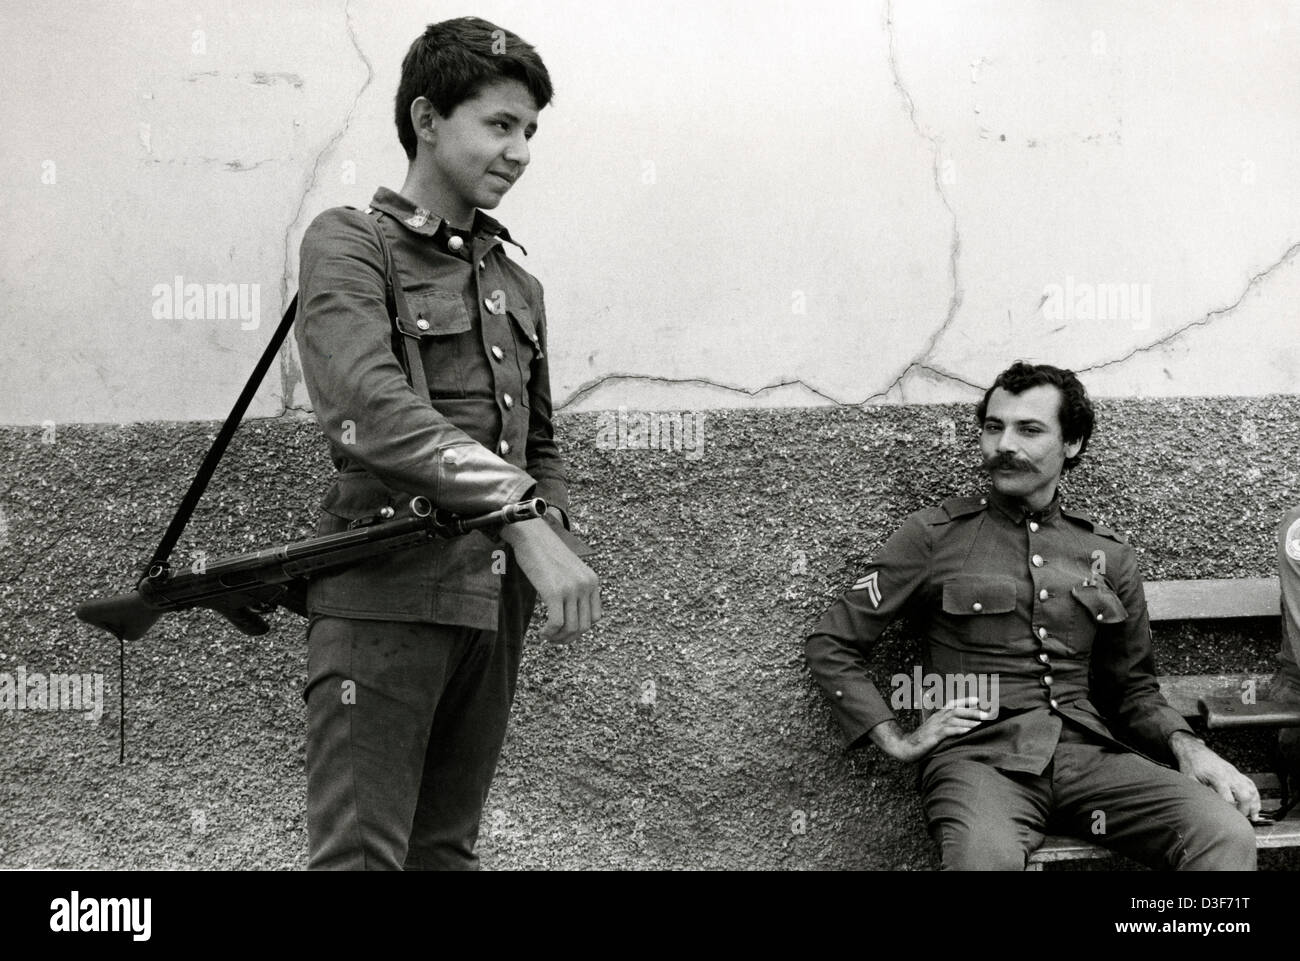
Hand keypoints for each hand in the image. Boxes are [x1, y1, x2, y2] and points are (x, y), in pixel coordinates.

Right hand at [500, 518, 600, 641]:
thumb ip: (575, 588)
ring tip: (547, 637)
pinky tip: (542, 633)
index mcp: (592, 581)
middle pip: (583, 626)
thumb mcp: (569, 570)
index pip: (595, 617)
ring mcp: (571, 588)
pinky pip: (556, 623)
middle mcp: (586, 585)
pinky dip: (550, 633)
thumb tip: (570, 616)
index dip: (580, 629)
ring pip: (570, 628)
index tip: (565, 631)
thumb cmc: (546, 553)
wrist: (532, 535)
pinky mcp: (554, 591)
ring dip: (558, 638)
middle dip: (568, 638)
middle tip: (554, 639)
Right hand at [870, 697, 990, 762]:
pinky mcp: (934, 736)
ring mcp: (935, 726)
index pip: (953, 704)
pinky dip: (959, 730)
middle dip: (973, 711)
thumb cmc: (923, 740)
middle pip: (957, 710)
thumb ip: (946, 725)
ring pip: (954, 719)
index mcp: (938, 715)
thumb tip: (962, 725)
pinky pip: (948, 731)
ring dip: (969, 721)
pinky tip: (968, 731)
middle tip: (987, 714)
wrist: (907, 747)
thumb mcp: (934, 729)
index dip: (965, 701)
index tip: (978, 700)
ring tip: (982, 723)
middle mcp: (937, 718)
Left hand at [1169, 731, 1260, 819]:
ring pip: (1251, 789)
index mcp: (1217, 777)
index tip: (1228, 819)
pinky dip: (1255, 795)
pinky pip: (1250, 784)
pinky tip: (1255, 805)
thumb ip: (1200, 793)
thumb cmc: (1191, 765)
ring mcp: (1234, 773)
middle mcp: (1229, 775)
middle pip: (1244, 794)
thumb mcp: (1190, 780)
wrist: (1194, 751)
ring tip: (1254, 816)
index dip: (1229, 811)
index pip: (1228, 798)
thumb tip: (1206, 808)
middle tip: (1241, 819)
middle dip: (1245, 809)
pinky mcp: (1236, 772)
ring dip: (1254, 804)